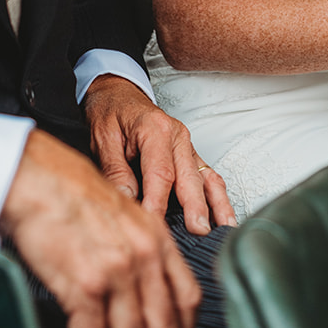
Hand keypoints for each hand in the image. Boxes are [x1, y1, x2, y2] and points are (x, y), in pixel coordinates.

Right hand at [0, 129, 198, 327]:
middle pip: (165, 326)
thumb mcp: (125, 215)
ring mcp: (117, 270)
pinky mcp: (86, 284)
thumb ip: (142, 250)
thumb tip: (147, 291)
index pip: (188, 297)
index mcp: (157, 238)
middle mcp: (144, 255)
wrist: (39, 180)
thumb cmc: (73, 194)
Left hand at [84, 75, 236, 235]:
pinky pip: (209, 176)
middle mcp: (177, 136)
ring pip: (206, 177)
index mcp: (155, 129)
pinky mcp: (190, 154)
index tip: (154, 228)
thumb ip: (115, 170)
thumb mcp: (103, 138)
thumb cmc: (111, 114)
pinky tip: (224, 217)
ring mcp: (187, 145)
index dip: (158, 204)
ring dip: (215, 205)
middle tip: (197, 232)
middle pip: (188, 177)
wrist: (118, 94)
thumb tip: (127, 199)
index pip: (160, 173)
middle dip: (194, 208)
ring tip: (222, 230)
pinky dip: (218, 197)